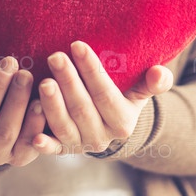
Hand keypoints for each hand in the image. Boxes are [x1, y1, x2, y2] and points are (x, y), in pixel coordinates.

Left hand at [32, 41, 172, 155]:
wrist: (110, 128)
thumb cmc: (122, 98)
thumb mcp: (140, 92)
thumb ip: (153, 83)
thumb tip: (161, 73)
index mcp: (122, 122)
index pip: (105, 93)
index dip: (91, 70)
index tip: (77, 45)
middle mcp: (102, 137)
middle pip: (82, 108)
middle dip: (68, 81)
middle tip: (55, 56)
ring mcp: (81, 145)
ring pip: (65, 126)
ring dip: (53, 105)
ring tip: (42, 82)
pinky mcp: (64, 150)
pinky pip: (53, 149)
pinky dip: (44, 144)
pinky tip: (34, 136)